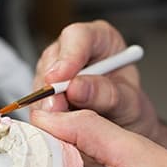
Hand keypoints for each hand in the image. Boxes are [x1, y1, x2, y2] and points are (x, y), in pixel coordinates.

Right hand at [32, 20, 159, 141]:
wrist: (123, 129)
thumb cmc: (129, 109)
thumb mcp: (129, 102)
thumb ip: (106, 93)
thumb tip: (75, 87)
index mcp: (101, 41)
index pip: (79, 36)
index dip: (67, 56)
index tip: (60, 78)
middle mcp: (75, 53)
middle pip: (52, 59)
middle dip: (53, 86)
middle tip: (57, 108)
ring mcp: (57, 73)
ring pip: (40, 82)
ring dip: (47, 104)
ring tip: (62, 120)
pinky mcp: (46, 94)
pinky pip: (37, 102)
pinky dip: (44, 115)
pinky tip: (56, 124)